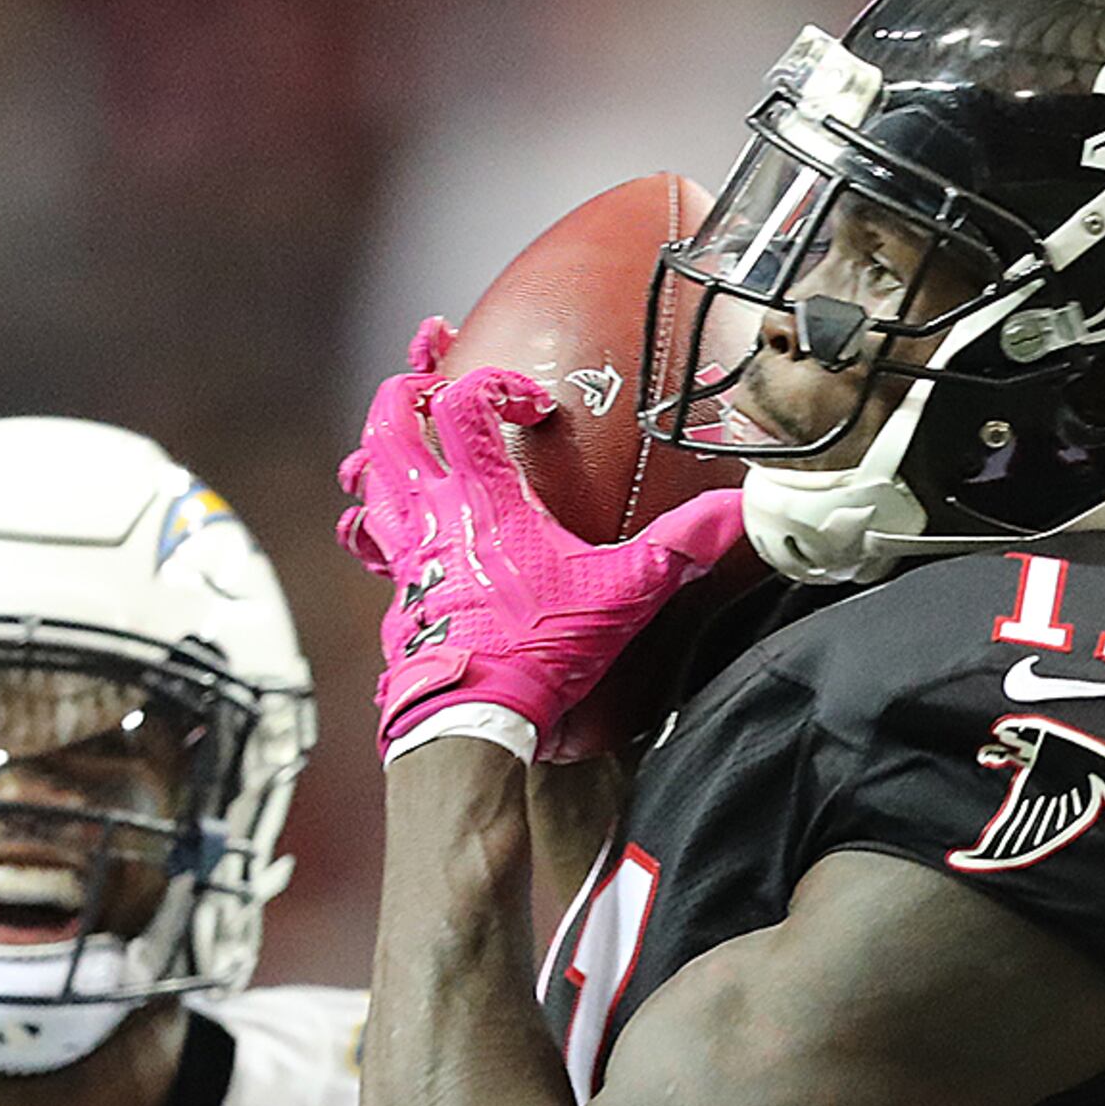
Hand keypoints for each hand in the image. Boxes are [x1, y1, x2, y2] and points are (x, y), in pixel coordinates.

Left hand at [339, 320, 743, 764]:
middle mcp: (434, 517)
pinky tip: (396, 533)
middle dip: (404, 393)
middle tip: (429, 383)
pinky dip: (377, 526)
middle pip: (389, 426)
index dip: (498, 383)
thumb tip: (736, 514)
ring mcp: (407, 557)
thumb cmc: (538, 653)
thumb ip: (678, 548)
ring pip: (368, 481)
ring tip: (405, 444)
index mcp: (483, 499)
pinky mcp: (397, 598)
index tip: (532, 405)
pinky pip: (372, 545)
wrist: (475, 722)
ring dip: (381, 454)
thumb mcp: (622, 594)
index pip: (466, 403)